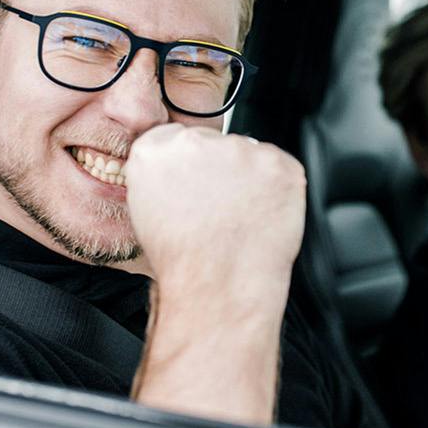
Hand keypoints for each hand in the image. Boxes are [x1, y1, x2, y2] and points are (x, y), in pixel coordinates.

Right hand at [121, 123, 305, 425]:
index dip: (190, 169)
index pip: (176, 139)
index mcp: (155, 151)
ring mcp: (240, 150)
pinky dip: (277, 191)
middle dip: (220, 171)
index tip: (195, 189)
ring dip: (249, 180)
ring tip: (240, 219)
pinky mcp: (277, 163)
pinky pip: (280, 169)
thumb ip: (162, 178)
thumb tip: (182, 171)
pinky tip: (261, 217)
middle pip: (214, 143)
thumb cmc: (184, 263)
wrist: (219, 287)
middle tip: (220, 211)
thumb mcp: (147, 214)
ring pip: (248, 156)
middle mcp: (196, 142)